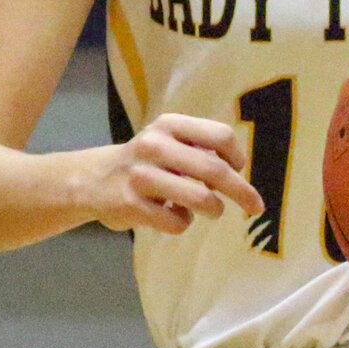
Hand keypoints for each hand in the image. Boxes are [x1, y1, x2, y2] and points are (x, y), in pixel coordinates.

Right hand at [85, 113, 263, 234]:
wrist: (93, 180)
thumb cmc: (144, 162)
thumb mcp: (167, 141)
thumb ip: (199, 148)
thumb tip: (238, 170)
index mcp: (169, 125)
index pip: (220, 136)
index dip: (237, 156)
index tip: (239, 168)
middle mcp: (155, 146)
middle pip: (215, 170)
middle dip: (242, 191)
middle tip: (255, 206)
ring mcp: (142, 176)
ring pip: (201, 199)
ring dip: (214, 209)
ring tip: (211, 210)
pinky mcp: (131, 205)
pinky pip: (178, 222)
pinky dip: (182, 222)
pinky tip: (169, 214)